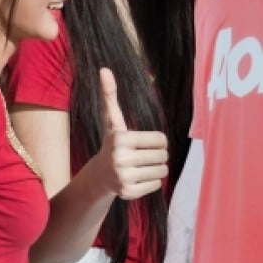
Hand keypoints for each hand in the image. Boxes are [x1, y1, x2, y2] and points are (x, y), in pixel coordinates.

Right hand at [95, 68, 168, 199]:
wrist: (99, 176)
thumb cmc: (112, 144)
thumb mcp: (112, 121)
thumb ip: (110, 96)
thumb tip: (104, 69)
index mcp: (121, 139)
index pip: (161, 139)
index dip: (157, 141)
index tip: (144, 143)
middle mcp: (120, 159)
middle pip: (163, 156)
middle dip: (157, 155)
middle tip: (143, 156)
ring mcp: (123, 178)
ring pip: (162, 171)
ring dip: (156, 168)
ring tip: (140, 166)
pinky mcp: (128, 193)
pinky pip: (156, 185)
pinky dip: (151, 182)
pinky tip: (137, 178)